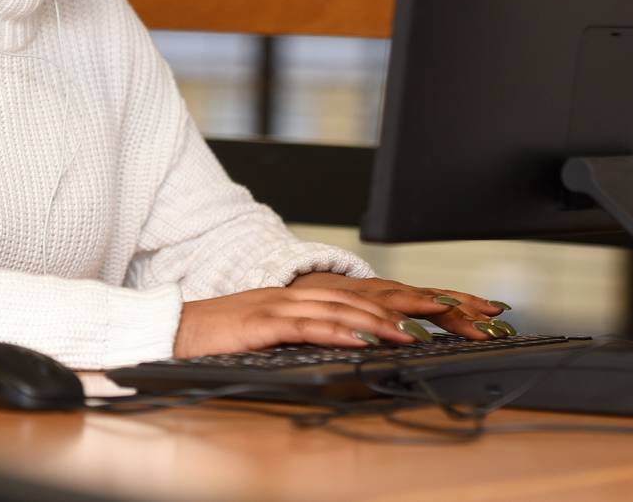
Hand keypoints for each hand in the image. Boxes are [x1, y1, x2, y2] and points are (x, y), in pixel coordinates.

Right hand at [171, 275, 511, 358]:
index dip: (413, 299)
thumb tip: (356, 340)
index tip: (455, 308)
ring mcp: (282, 305)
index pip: (370, 294)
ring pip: (342, 308)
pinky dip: (339, 330)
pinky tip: (362, 338)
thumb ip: (313, 329)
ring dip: (382, 320)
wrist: (176, 327)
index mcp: (307, 295)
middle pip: (367, 295)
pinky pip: (308, 325)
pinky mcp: (264, 322)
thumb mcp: (276, 330)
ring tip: (415, 333)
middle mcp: (300, 293)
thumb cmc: (225, 334)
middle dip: (413, 305)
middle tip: (456, 315)